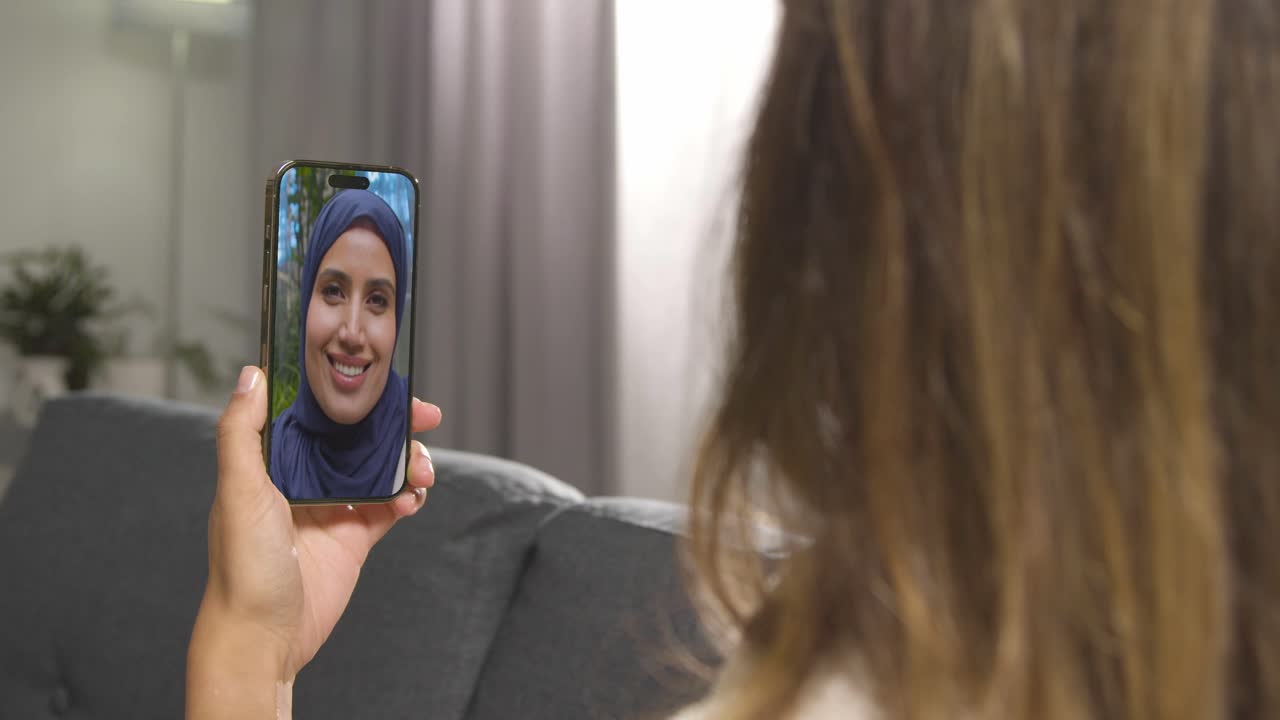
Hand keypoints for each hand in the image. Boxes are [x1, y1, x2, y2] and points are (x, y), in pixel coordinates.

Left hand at [187, 366, 440, 718]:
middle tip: (424, 416)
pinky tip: (412, 498)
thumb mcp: (239, 492)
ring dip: (406, 461)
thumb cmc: (242, 568)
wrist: (264, 637)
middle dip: (391, 423)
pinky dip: (407, 497)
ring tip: (421, 470)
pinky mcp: (353, 539)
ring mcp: (331, 508)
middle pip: (355, 436)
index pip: (316, 412)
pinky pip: (389, 507)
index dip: (348, 393)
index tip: (380, 380)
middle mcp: (303, 480)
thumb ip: (241, 433)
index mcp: (272, 462)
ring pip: (378, 468)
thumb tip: (251, 375)